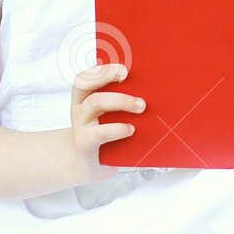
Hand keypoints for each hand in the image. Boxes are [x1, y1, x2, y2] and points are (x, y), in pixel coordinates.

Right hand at [67, 62, 142, 183]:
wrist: (88, 165)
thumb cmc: (105, 133)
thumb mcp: (109, 115)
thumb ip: (122, 101)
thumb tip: (154, 90)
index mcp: (84, 97)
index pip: (86, 76)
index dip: (102, 69)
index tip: (124, 68)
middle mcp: (79, 108)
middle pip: (88, 84)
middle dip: (109, 76)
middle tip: (129, 76)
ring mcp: (80, 126)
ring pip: (95, 103)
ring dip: (120, 100)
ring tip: (141, 106)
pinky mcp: (85, 143)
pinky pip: (100, 132)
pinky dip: (117, 129)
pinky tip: (131, 129)